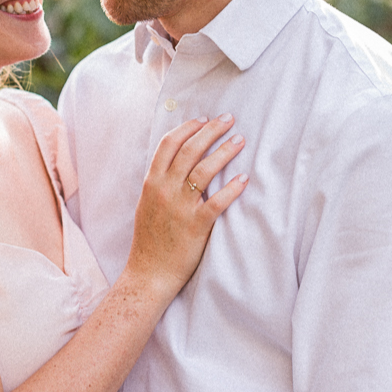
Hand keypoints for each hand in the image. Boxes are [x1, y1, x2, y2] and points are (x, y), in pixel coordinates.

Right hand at [126, 114, 246, 301]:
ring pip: (205, 169)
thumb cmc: (150, 240)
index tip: (204, 119)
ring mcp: (180, 207)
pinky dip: (232, 188)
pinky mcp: (196, 225)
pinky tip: (244, 178)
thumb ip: (160, 182)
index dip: (188, 127)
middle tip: (229, 119)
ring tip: (240, 141)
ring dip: (225, 151)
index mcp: (151, 182)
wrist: (149, 273)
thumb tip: (177, 163)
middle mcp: (165, 190)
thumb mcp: (147, 204)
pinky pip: (217, 201)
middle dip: (211, 130)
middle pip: (190, 149)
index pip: (169, 144)